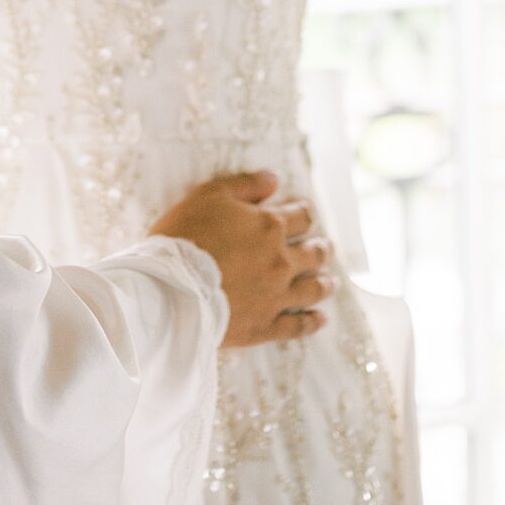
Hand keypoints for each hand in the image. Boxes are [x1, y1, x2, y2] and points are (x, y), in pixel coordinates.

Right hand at [148, 170, 332, 348]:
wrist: (173, 288)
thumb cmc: (186, 236)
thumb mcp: (209, 195)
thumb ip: (245, 185)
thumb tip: (274, 178)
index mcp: (269, 226)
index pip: (300, 216)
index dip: (305, 212)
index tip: (306, 212)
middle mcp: (281, 261)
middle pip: (314, 253)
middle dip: (321, 248)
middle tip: (325, 247)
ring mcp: (276, 295)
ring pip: (312, 289)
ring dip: (325, 284)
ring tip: (331, 282)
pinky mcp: (266, 325)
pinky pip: (297, 326)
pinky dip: (312, 322)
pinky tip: (321, 319)